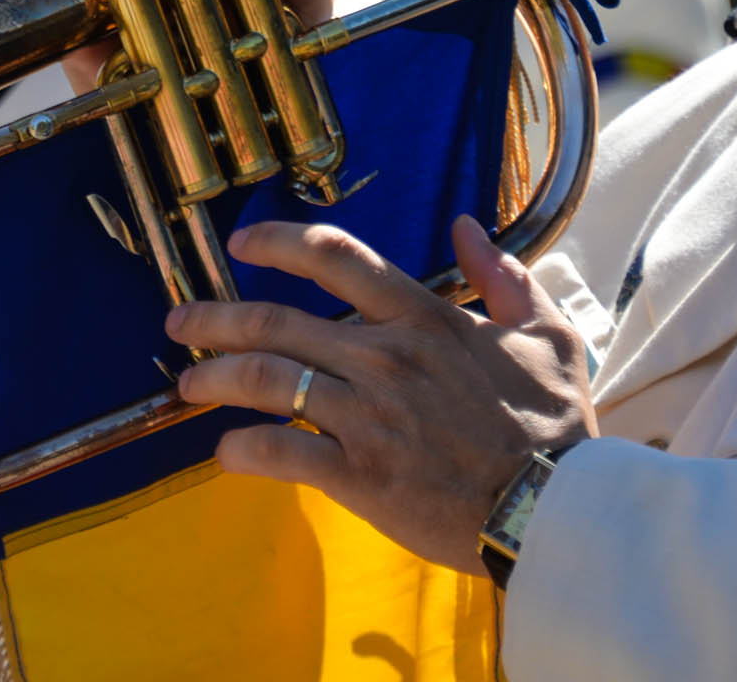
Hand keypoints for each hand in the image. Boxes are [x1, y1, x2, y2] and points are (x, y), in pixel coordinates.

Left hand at [166, 214, 596, 572]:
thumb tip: (466, 227)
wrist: (555, 510)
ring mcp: (367, 416)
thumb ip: (504, 277)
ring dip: (215, 378)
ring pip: (266, 380)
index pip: (334, 259)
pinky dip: (244, 451)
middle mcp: (384, 358)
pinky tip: (226, 454)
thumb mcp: (547, 336)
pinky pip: (282, 453)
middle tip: (180, 321)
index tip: (241, 243)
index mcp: (423, 318)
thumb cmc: (555, 427)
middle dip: (216, 318)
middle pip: (277, 321)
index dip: (278, 242)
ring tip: (187, 384)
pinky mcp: (360, 476)